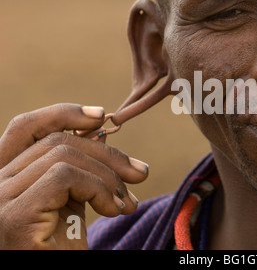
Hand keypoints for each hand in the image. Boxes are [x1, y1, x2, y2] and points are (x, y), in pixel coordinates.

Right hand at [0, 103, 148, 248]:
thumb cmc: (65, 247)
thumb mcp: (72, 200)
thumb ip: (79, 168)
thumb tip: (103, 130)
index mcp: (7, 177)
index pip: (24, 127)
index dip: (63, 113)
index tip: (103, 116)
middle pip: (56, 141)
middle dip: (107, 153)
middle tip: (140, 172)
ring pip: (64, 156)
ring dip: (108, 176)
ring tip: (126, 202)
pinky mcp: (13, 215)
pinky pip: (65, 176)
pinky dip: (99, 188)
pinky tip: (113, 210)